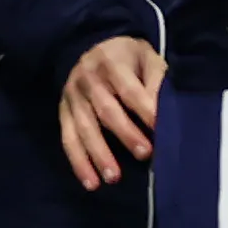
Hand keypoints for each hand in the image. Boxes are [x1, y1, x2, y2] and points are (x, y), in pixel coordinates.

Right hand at [57, 35, 162, 190]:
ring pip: (84, 129)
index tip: (160, 127)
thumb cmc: (128, 57)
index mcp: (111, 64)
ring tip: (114, 178)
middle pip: (106, 111)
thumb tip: (164, 109)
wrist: (90, 46)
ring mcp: (73, 98)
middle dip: (126, 134)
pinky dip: (78, 162)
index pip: (129, 90)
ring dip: (99, 155)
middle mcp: (88, 81)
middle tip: (145, 154)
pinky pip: (68, 139)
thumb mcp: (146, 56)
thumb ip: (156, 79)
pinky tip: (90, 182)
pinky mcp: (63, 112)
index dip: (144, 109)